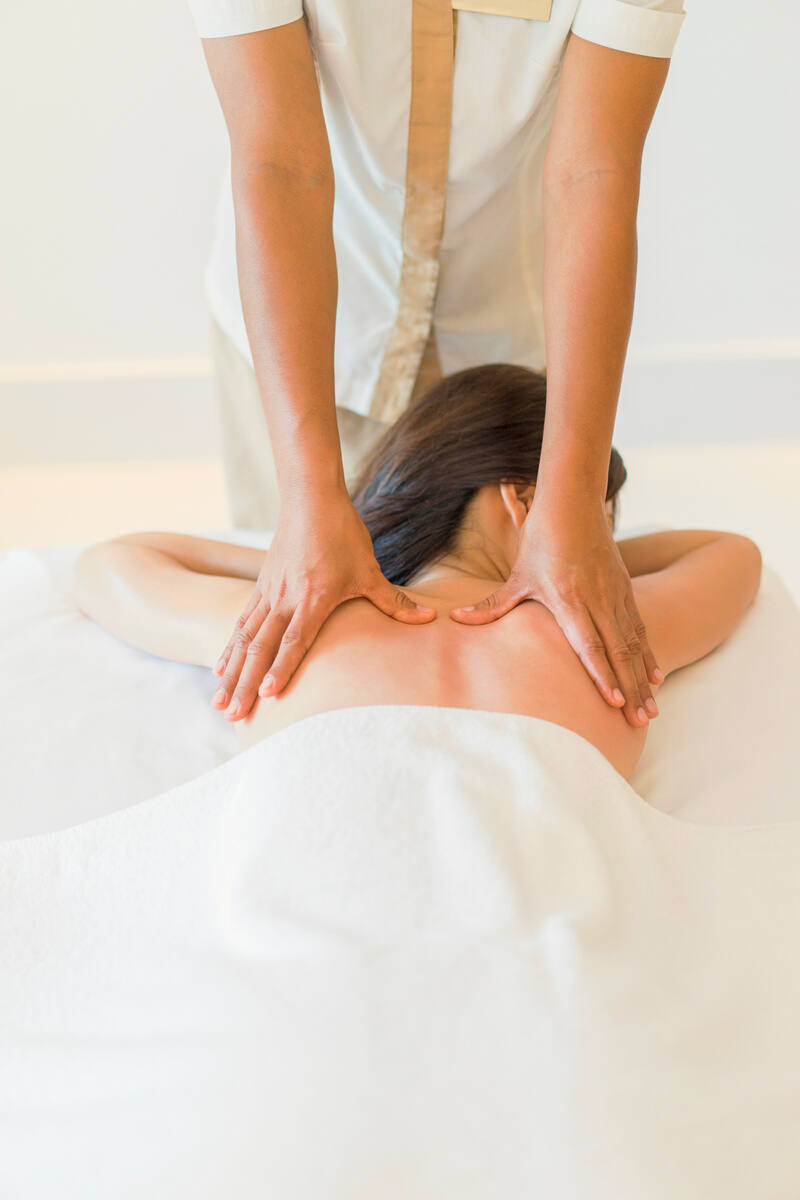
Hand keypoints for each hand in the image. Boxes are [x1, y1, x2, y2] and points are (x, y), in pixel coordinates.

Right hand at [211, 489, 435, 719]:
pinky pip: (241, 623)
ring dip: (231, 674)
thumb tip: (430, 619)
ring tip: (218, 704)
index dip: (282, 668)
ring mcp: (269, 593)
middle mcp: (285, 599)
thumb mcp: (370, 570)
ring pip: (245, 640)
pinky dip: (230, 648)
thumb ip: (394, 601)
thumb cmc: (343, 534)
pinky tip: (220, 669)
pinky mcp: (261, 587)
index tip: (268, 694)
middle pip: (261, 648)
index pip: (295, 640)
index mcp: (314, 598)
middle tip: (232, 715)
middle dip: (245, 684)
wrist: (311, 499)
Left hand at [450, 496, 662, 727]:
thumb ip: (491, 605)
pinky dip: (648, 654)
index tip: (612, 703)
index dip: (601, 675)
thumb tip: (457, 620)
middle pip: (618, 653)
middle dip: (629, 690)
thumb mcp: (517, 575)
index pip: (589, 645)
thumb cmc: (542, 539)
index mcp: (569, 599)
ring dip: (642, 679)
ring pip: (633, 644)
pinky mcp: (625, 588)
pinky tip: (656, 676)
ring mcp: (616, 594)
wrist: (574, 502)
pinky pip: (640, 628)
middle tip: (640, 721)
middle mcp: (598, 600)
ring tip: (651, 710)